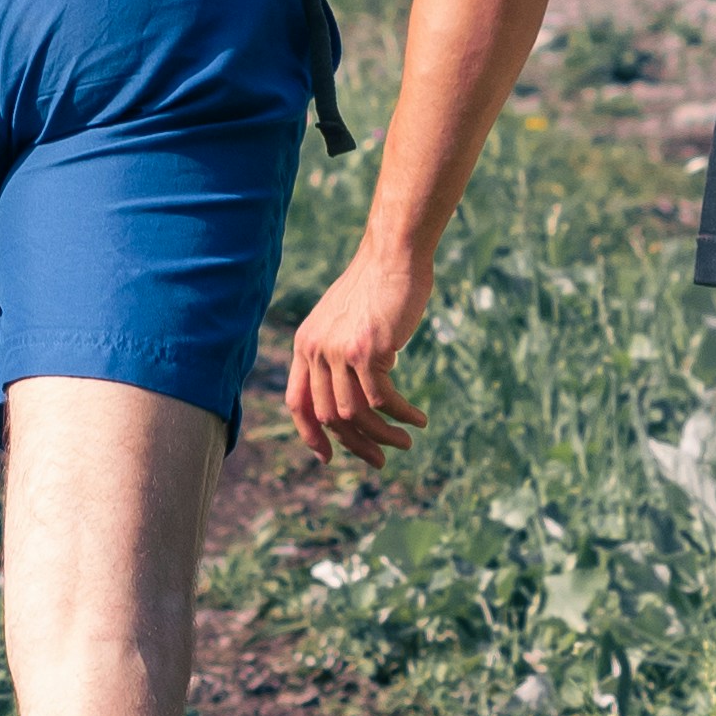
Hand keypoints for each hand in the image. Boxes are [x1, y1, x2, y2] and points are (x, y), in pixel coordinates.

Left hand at [286, 234, 434, 464]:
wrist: (393, 256)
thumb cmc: (375, 287)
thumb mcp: (342, 321)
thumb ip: (336, 354)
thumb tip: (350, 398)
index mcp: (305, 345)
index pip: (297, 403)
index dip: (310, 435)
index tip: (328, 457)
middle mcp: (316, 351)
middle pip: (330, 416)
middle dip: (357, 444)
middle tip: (381, 459)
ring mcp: (340, 352)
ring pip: (356, 414)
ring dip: (383, 435)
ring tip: (407, 440)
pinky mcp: (368, 351)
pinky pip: (383, 400)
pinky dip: (402, 415)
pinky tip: (418, 418)